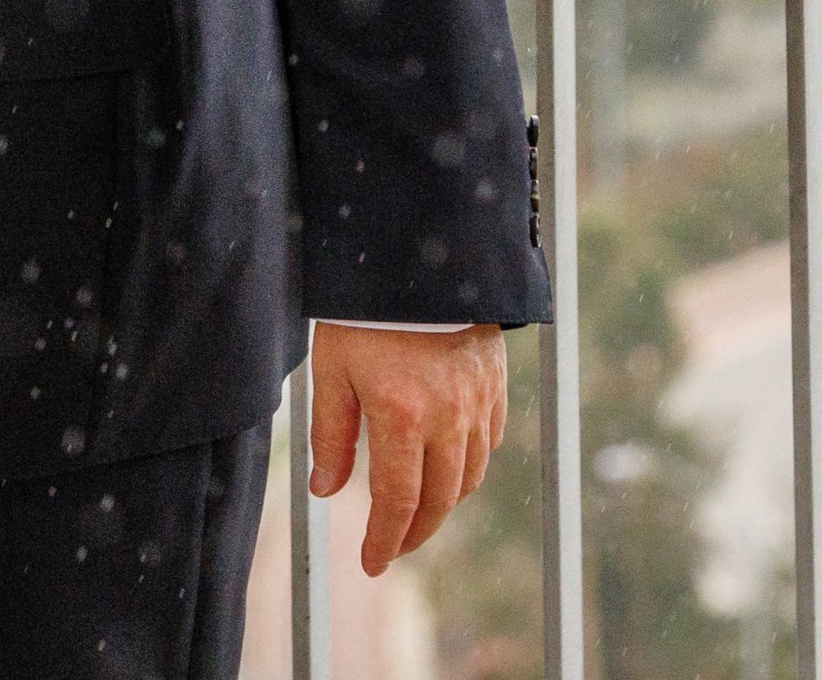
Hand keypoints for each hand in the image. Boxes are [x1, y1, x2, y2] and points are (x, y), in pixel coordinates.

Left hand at [308, 322, 506, 574]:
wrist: (418, 258)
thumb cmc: (364, 312)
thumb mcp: (332, 369)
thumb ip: (330, 434)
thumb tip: (327, 490)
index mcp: (402, 416)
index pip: (398, 501)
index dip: (386, 540)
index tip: (373, 564)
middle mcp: (448, 417)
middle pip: (440, 500)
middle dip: (415, 532)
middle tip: (394, 547)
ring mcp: (477, 403)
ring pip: (468, 477)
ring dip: (443, 503)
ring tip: (416, 511)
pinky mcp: (494, 386)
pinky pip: (487, 444)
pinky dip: (467, 465)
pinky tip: (446, 465)